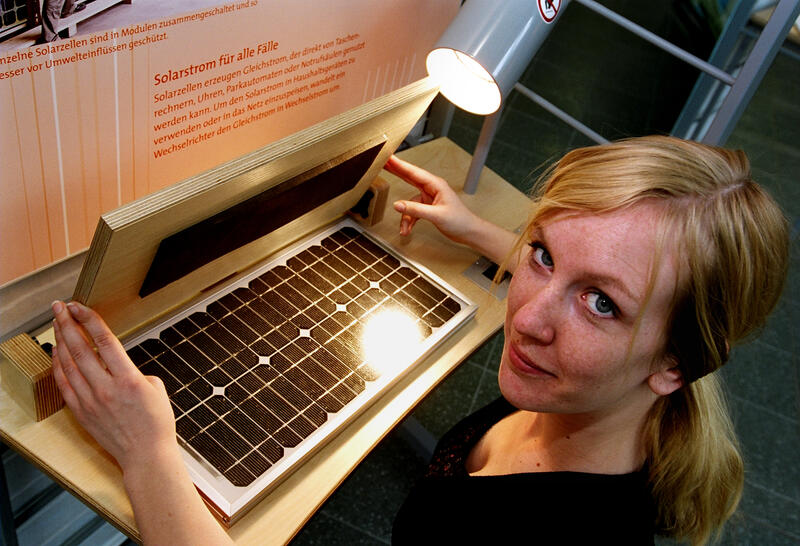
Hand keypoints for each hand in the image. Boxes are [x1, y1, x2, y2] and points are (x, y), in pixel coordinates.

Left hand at [51, 301, 176, 472]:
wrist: (146, 455)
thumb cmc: (156, 424)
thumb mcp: (156, 389)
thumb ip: (137, 372)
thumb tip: (122, 368)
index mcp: (128, 379)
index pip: (105, 340)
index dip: (90, 319)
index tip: (80, 306)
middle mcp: (106, 388)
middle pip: (81, 348)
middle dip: (68, 323)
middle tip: (60, 307)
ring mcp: (91, 401)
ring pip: (68, 364)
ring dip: (60, 340)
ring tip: (56, 324)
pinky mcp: (82, 412)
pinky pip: (64, 384)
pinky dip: (58, 366)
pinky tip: (56, 353)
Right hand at [384, 155, 481, 242]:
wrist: (469, 232)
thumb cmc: (460, 221)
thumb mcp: (436, 215)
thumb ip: (415, 210)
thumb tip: (398, 205)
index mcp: (435, 185)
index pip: (413, 172)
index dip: (400, 164)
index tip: (389, 157)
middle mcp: (432, 188)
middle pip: (409, 177)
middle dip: (396, 172)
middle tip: (383, 163)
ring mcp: (429, 198)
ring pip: (409, 201)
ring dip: (405, 216)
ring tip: (403, 228)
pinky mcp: (428, 207)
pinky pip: (413, 212)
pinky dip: (409, 221)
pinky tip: (408, 230)